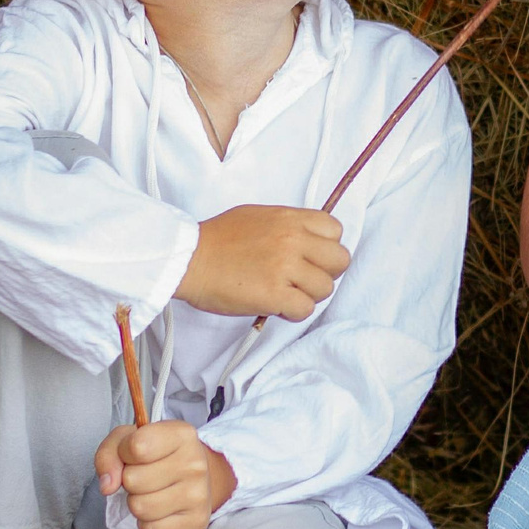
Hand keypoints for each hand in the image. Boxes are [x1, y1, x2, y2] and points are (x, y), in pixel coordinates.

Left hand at [96, 420, 237, 528]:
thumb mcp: (127, 442)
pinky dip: (148, 524)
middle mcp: (195, 463)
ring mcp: (199, 494)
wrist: (192, 477)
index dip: (124, 454)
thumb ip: (109, 454)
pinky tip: (160, 511)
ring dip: (137, 503)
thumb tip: (107, 485)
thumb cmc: (156, 456)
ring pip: (140, 508)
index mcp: (181, 434)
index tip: (135, 455)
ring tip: (151, 493)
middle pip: (133, 480)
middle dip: (130, 482)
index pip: (137, 446)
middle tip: (144, 477)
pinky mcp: (197, 522)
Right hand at [176, 204, 349, 320]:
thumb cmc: (217, 239)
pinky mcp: (274, 295)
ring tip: (284, 293)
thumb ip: (288, 225)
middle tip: (303, 280)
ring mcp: (285, 268)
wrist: (189, 259)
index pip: (335, 230)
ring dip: (307, 295)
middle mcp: (293, 240)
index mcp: (290, 219)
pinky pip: (305, 309)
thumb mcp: (259, 216)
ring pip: (325, 288)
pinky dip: (293, 313)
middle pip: (339, 261)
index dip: (326, 247)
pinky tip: (277, 306)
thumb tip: (308, 239)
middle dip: (325, 273)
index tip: (311, 256)